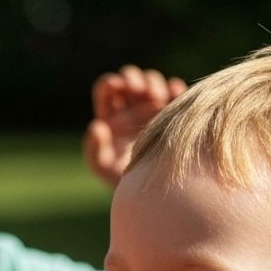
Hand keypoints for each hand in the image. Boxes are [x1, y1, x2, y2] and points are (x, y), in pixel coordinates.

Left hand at [84, 64, 186, 185]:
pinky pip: (176, 92)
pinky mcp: (173, 112)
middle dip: (136, 80)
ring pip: (153, 82)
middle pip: (132, 80)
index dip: (112, 83)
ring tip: (157, 98)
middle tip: (141, 91)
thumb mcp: (104, 167)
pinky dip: (175, 89)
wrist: (150, 190)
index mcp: (110, 116)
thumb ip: (94, 149)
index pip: (107, 90)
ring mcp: (153, 108)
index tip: (119, 87)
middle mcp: (130, 108)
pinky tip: (175, 93)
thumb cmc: (120, 181)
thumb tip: (96, 125)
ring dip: (155, 84)